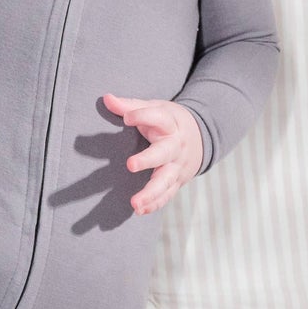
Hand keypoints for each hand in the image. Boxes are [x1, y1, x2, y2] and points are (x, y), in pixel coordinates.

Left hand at [102, 93, 202, 215]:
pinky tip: (139, 210)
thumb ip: (130, 105)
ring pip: (166, 180)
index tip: (127, 117)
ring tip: (134, 203)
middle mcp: (175, 146)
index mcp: (169, 124)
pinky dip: (154, 204)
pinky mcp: (176, 181)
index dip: (143, 116)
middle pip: (164, 153)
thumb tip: (106, 98)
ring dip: (151, 193)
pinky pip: (167, 194)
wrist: (201, 137)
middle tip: (130, 165)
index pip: (158, 118)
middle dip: (148, 159)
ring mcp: (177, 166)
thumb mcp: (155, 108)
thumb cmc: (169, 121)